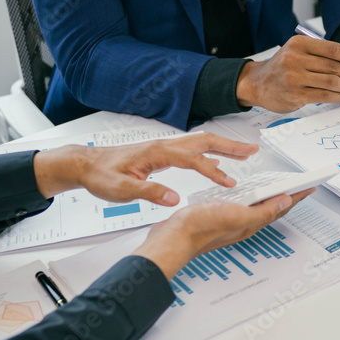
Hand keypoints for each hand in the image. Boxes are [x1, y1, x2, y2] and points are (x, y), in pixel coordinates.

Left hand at [33, 133, 258, 203]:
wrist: (86, 164)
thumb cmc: (101, 175)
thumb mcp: (121, 189)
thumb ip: (148, 192)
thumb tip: (174, 198)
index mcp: (158, 153)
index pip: (194, 160)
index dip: (214, 172)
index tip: (230, 183)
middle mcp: (164, 146)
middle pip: (204, 141)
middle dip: (230, 146)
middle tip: (253, 150)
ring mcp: (164, 148)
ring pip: (199, 143)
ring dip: (223, 147)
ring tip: (244, 153)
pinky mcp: (161, 154)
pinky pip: (191, 150)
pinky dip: (209, 153)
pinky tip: (215, 163)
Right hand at [133, 189, 314, 277]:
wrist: (171, 238)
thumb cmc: (199, 228)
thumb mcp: (236, 216)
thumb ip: (262, 210)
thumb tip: (285, 201)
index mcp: (251, 223)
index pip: (281, 208)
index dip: (297, 196)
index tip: (310, 187)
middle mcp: (243, 223)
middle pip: (272, 208)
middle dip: (287, 197)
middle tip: (299, 186)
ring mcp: (230, 220)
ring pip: (256, 207)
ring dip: (269, 197)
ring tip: (278, 188)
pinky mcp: (217, 215)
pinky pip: (240, 205)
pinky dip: (248, 197)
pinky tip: (244, 192)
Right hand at [235, 35, 339, 112]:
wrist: (258, 84)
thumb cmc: (283, 67)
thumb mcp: (299, 52)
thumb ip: (323, 53)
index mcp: (299, 44)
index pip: (333, 49)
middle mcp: (295, 58)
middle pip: (334, 66)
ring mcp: (294, 78)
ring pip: (331, 82)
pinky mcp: (295, 95)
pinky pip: (324, 96)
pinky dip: (338, 96)